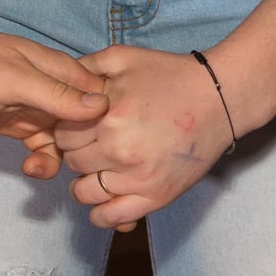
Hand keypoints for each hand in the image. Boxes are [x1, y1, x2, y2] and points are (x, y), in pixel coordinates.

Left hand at [0, 16, 107, 180]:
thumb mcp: (15, 79)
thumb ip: (56, 94)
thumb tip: (101, 107)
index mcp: (63, 71)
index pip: (105, 101)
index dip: (116, 126)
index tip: (123, 153)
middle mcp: (56, 91)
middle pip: (90, 126)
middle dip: (96, 152)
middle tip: (96, 180)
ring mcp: (37, 110)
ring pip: (68, 143)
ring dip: (67, 162)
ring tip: (52, 177)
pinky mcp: (18, 125)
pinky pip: (43, 150)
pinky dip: (44, 164)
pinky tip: (31, 171)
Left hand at [50, 46, 234, 230]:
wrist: (218, 98)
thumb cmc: (170, 75)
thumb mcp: (122, 58)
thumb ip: (83, 68)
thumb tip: (56, 83)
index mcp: (106, 114)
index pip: (62, 134)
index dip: (68, 129)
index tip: (82, 127)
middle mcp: (118, 148)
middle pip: (71, 161)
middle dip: (78, 152)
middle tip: (95, 144)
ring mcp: (136, 177)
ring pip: (83, 192)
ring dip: (86, 181)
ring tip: (101, 169)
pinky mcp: (155, 197)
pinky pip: (109, 217)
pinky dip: (100, 213)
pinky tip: (106, 197)